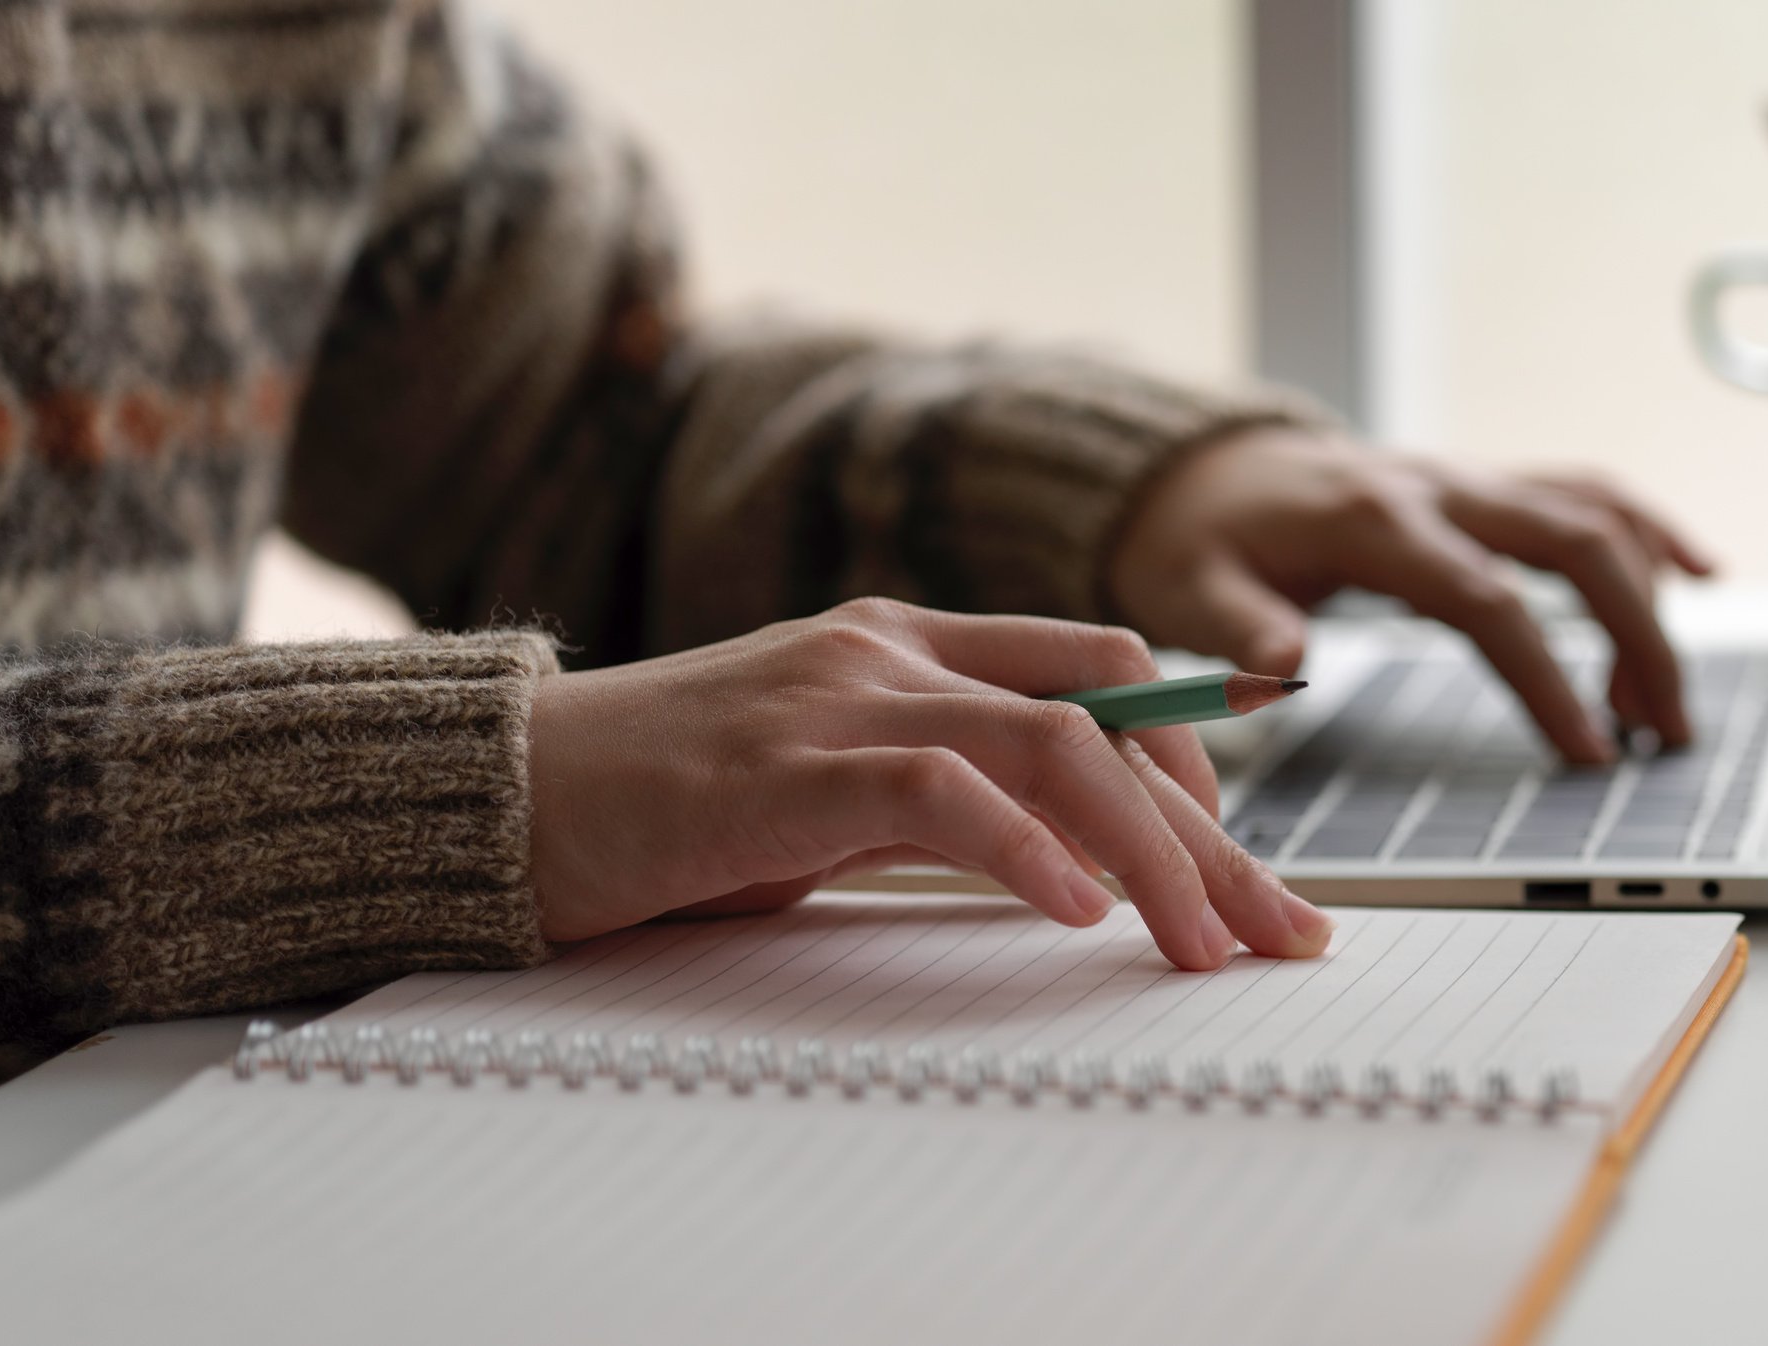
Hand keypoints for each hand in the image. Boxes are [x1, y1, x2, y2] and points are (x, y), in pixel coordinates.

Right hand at [524, 598, 1332, 969]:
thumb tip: (1067, 862)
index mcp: (906, 644)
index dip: (1197, 754)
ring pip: (1057, 745)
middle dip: (1214, 826)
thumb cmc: (656, 808)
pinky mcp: (784, 768)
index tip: (1250, 855)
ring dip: (1153, 851)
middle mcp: (889, 652)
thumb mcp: (828, 792)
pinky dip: (1027, 849)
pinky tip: (1078, 911)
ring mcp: (840, 698)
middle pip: (1112, 707)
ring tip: (1203, 942)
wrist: (490, 795)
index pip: (1103, 666)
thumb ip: (937, 798)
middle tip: (1277, 927)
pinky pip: (944, 791)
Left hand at [1109, 426, 1716, 763]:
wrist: (1201, 471)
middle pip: (1576, 542)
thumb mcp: (1189, 589)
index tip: (1589, 752)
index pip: (1489, 599)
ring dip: (1650, 599)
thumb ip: (1239, 630)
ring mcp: (1469, 481)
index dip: (1548, 677)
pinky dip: (1648, 530)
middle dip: (1640, 637)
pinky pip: (1585, 493)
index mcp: (1375, 520)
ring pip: (1594, 513)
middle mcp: (1439, 487)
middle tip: (1667, 735)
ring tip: (1662, 704)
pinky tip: (1701, 575)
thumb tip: (1283, 671)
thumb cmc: (1199, 542)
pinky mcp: (1484, 489)